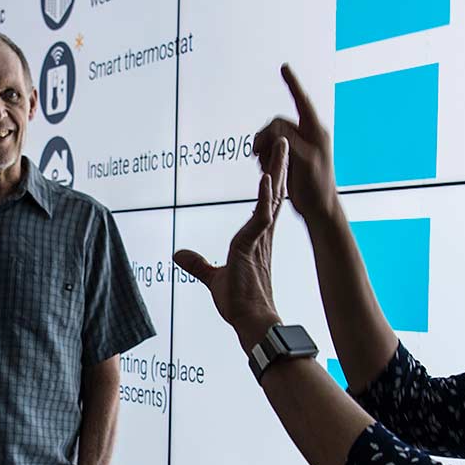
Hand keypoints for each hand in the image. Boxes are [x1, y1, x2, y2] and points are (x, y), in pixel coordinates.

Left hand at [173, 138, 288, 352]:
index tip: (275, 164)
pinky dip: (264, 197)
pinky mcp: (254, 246)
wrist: (251, 322)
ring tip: (284, 146)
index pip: (266, 205)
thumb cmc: (240, 304)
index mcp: (257, 240)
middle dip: (280, 168)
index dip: (271, 184)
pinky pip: (261, 216)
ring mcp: (260, 239)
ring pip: (272, 198)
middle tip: (286, 143)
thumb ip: (198, 265)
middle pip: (274, 194)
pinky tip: (267, 178)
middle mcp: (263, 235)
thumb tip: (178, 255)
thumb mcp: (213, 278)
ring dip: (278, 171)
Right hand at [254, 64, 338, 220]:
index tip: (284, 67)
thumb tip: (276, 129)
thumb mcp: (305, 161)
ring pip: (273, 134)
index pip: (302, 101)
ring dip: (262, 145)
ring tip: (259, 161)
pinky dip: (264, 152)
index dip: (292, 83)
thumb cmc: (317, 186)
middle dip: (265, 135)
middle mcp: (308, 134)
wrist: (319, 208)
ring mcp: (299, 145)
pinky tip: (262, 165)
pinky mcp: (291, 156)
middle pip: (278, 123)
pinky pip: (272, 146)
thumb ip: (290, 141)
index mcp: (315, 131)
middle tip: (255, 153)